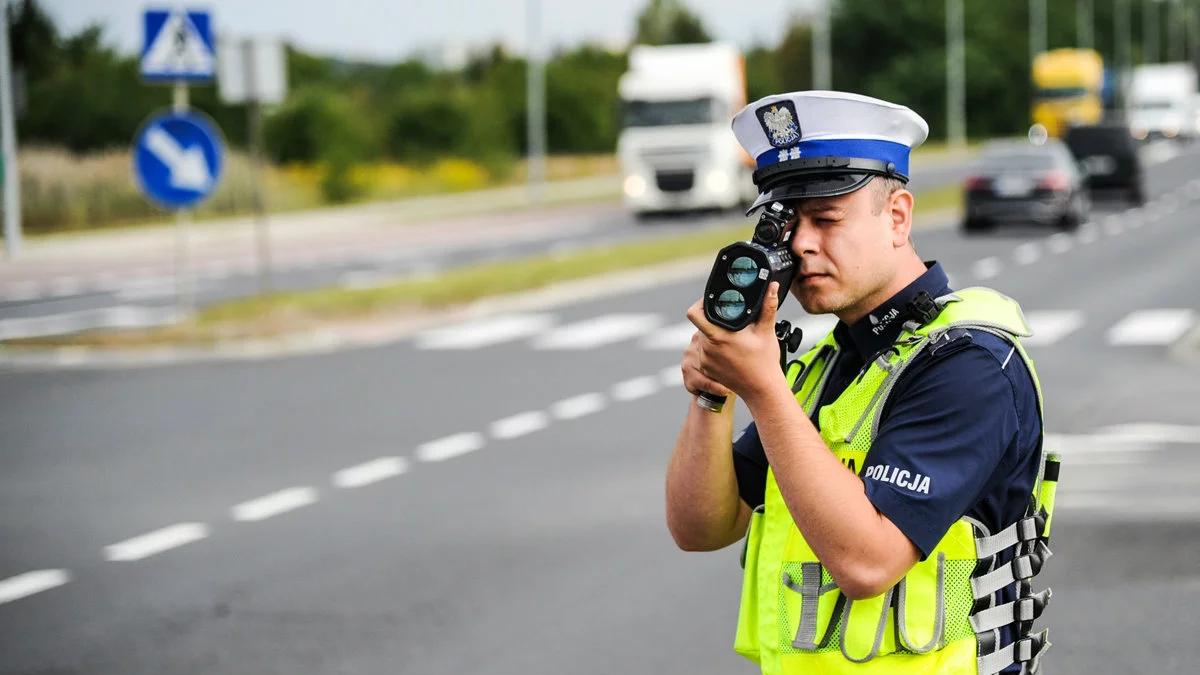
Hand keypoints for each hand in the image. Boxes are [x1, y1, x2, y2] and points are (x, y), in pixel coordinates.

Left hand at [684, 282, 787, 401]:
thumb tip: (772, 286)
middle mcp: (707, 349)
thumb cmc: (765, 362)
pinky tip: (730, 351)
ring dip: (713, 335)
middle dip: (714, 320)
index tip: (712, 301)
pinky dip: (714, 349)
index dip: (700, 303)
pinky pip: (705, 352)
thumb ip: (768, 306)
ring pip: (702, 339)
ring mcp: (705, 360)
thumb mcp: (767, 331)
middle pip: (701, 325)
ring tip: (732, 336)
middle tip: (731, 320)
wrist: (762, 390)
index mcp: (718, 336)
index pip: (695, 314)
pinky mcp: (706, 369)